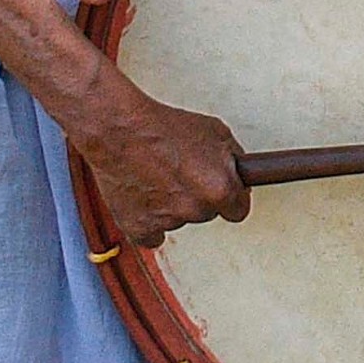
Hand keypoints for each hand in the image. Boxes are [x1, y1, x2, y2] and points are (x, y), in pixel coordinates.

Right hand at [71, 81, 250, 245]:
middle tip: (183, 174)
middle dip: (200, 197)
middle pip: (207, 213)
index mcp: (220, 189)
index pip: (238, 211)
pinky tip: (145, 199)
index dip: (231, 199)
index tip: (223, 193)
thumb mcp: (217, 132)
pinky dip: (149, 222)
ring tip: (158, 177)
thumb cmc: (165, 126)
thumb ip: (234, 160)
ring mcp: (167, 222)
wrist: (121, 130)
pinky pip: (152, 235)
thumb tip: (242, 175)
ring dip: (173, 206)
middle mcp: (196, 209)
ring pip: (179, 220)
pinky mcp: (139, 228)